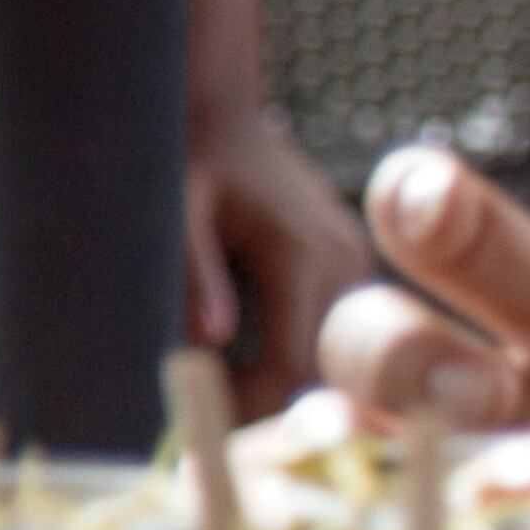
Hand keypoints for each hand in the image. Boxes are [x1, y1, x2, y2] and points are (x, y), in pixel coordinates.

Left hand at [184, 99, 369, 415]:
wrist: (217, 106)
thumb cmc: (187, 153)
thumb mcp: (175, 208)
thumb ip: (194, 273)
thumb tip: (210, 342)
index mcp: (303, 252)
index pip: (292, 368)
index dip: (246, 410)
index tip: (192, 423)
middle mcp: (343, 261)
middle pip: (324, 375)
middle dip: (268, 410)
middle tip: (205, 423)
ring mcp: (354, 262)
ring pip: (337, 361)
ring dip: (286, 387)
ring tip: (224, 396)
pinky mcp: (350, 264)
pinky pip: (337, 334)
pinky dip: (300, 360)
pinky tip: (249, 363)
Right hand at [315, 143, 529, 475]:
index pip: (508, 261)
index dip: (452, 222)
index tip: (423, 196)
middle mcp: (501, 400)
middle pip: (383, 341)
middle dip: (401, 354)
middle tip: (476, 393)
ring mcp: (457, 495)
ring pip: (340, 444)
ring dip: (339, 456)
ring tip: (376, 489)